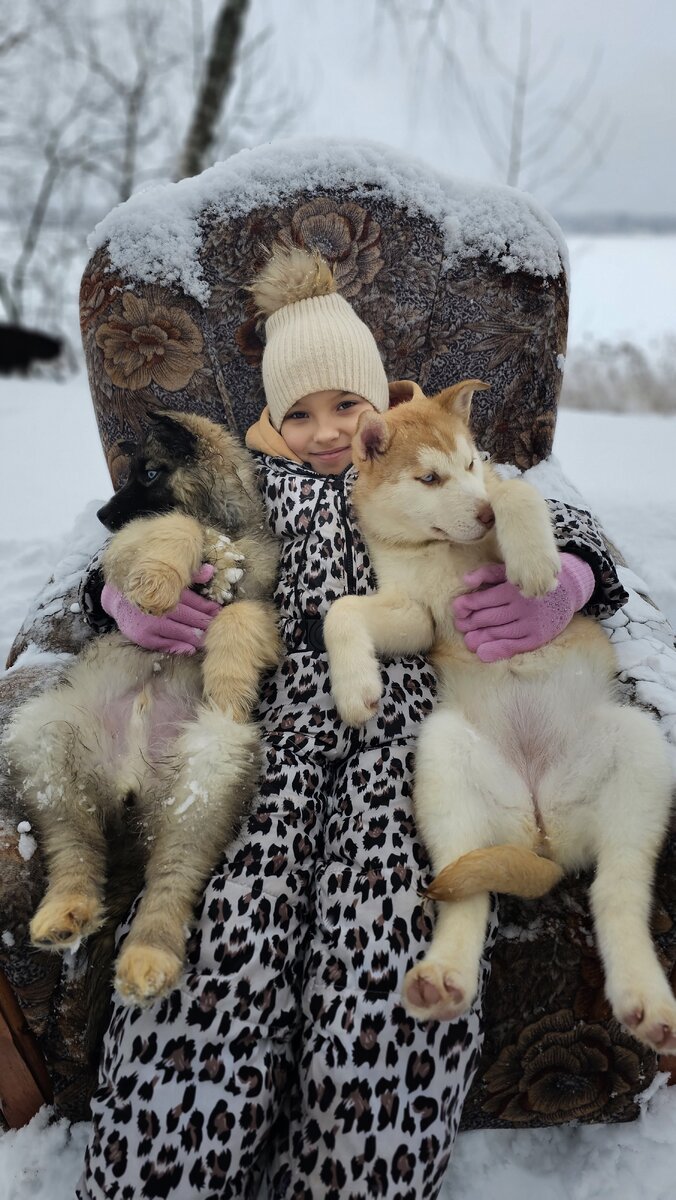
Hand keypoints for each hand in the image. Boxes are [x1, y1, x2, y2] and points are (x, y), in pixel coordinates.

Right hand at [101, 563, 221, 654]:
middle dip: (205, 623)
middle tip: (220, 628)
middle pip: (188, 618)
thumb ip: (190, 576)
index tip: (219, 612)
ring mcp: (150, 624)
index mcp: (165, 591)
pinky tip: (190, 648)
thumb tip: (210, 571)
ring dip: (195, 637)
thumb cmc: (149, 589)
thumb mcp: (167, 578)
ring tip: (209, 640)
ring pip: (179, 632)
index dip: (208, 608)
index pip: (193, 601)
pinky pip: (165, 645)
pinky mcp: (143, 637)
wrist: (119, 600)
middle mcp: (157, 608)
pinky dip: (178, 647)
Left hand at [452, 553, 594, 662]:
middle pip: (490, 618)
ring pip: (500, 633)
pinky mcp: (538, 637)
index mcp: (514, 589)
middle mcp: (523, 606)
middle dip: (471, 622)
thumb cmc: (530, 580)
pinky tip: (483, 653)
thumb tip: (465, 581)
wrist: (567, 589)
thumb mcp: (510, 571)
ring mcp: (531, 623)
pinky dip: (498, 650)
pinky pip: (515, 646)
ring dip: (481, 638)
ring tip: (468, 640)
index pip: (485, 599)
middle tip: (460, 626)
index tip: (457, 609)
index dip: (468, 605)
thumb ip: (486, 574)